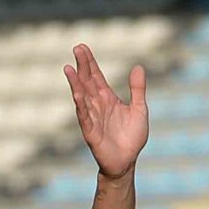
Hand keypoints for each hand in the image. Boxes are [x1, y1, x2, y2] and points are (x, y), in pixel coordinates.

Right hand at [63, 44, 147, 178]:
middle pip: (87, 82)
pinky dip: (81, 106)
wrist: (127, 162)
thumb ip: (138, 89)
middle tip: (76, 48)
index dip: (90, 62)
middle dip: (82, 66)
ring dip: (75, 84)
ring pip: (82, 97)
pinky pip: (84, 118)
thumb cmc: (132, 137)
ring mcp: (92, 118)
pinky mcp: (91, 133)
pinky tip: (76, 95)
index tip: (82, 47)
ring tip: (69, 69)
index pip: (96, 76)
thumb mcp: (140, 110)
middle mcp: (97, 105)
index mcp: (107, 98)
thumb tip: (138, 67)